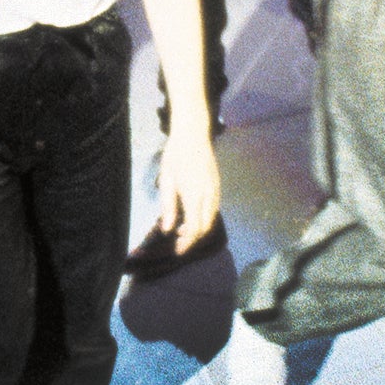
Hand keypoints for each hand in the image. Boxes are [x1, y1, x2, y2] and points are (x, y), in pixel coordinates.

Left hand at [148, 129, 220, 255]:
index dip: (187, 243)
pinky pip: (213, 209)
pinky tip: (192, 215)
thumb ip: (168, 207)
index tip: (177, 251)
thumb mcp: (166, 181)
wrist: (194, 134)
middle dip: (193, 239)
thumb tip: (168, 229)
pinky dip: (204, 219)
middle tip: (178, 241)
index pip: (194, 229)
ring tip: (183, 229)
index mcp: (194, 196)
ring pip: (211, 219)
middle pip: (206, 227)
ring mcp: (216, 191)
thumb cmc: (175, 155)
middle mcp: (209, 196)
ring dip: (199, 229)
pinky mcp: (217, 186)